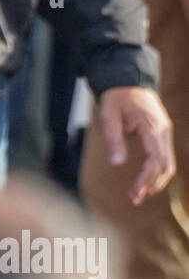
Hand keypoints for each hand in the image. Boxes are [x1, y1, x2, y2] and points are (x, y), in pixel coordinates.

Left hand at [97, 86, 175, 204]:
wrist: (127, 79)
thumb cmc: (116, 97)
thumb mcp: (109, 116)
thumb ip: (114, 140)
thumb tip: (117, 164)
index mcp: (152, 126)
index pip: (156, 160)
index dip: (146, 179)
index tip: (134, 193)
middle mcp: (164, 130)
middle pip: (165, 165)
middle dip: (151, 185)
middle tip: (133, 199)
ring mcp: (166, 132)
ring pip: (168, 164)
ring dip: (156, 181)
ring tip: (137, 194)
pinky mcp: (163, 134)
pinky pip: (165, 157)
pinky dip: (157, 172)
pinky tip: (145, 182)